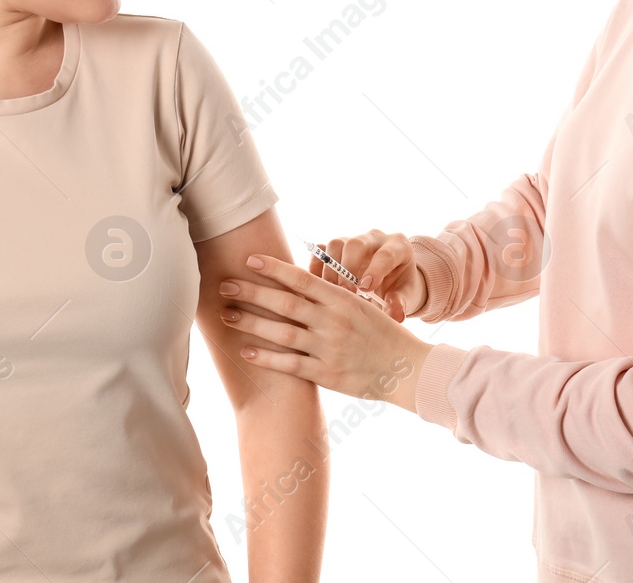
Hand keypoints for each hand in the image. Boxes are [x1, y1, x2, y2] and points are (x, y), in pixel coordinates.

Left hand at [221, 254, 432, 409]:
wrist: (407, 368)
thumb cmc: (383, 334)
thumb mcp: (362, 305)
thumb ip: (332, 295)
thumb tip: (301, 280)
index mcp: (342, 300)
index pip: (301, 279)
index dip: (273, 268)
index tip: (248, 260)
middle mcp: (333, 321)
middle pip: (285, 303)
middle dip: (252, 293)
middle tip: (225, 286)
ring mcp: (329, 348)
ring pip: (283, 333)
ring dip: (252, 323)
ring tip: (228, 316)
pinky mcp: (327, 374)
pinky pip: (291, 364)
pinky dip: (267, 358)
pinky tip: (246, 351)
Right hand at [307, 230, 426, 322]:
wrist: (391, 281)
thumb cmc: (399, 287)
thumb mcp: (406, 295)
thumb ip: (400, 303)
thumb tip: (395, 315)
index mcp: (397, 247)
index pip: (385, 254)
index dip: (374, 271)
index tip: (365, 289)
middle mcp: (374, 239)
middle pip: (356, 244)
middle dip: (348, 269)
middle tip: (346, 293)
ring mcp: (353, 240)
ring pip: (336, 244)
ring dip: (330, 270)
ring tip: (331, 293)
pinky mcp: (336, 248)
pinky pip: (321, 250)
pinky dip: (316, 267)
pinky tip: (318, 287)